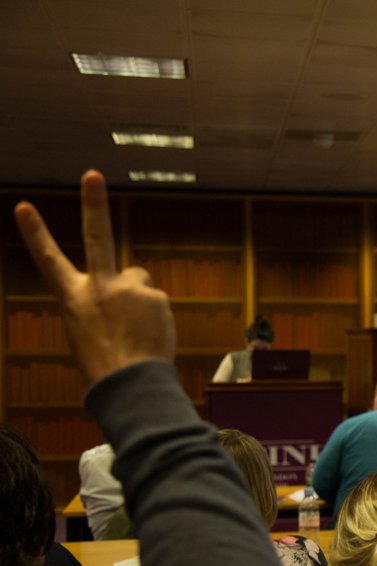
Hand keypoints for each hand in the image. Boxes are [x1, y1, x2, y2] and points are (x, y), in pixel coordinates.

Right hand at [14, 170, 175, 385]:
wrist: (129, 382)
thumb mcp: (88, 331)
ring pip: (138, 282)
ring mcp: (127, 287)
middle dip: (93, 203)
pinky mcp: (154, 294)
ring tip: (136, 330)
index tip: (24, 207)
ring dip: (140, 301)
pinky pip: (156, 301)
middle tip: (92, 174)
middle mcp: (98, 285)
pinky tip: (150, 334)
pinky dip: (156, 316)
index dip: (35, 233)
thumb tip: (126, 291)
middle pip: (96, 236)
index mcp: (72, 298)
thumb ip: (101, 303)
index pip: (48, 261)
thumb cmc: (106, 364)